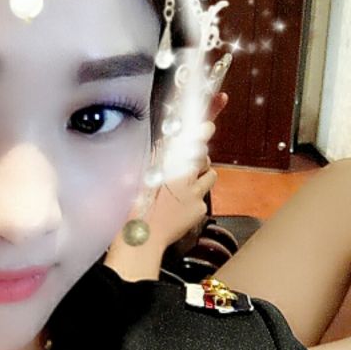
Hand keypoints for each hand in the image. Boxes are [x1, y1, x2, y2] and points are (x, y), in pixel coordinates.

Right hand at [104, 93, 228, 281]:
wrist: (143, 237)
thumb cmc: (135, 207)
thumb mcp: (140, 177)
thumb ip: (155, 159)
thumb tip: (164, 145)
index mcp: (169, 165)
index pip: (192, 140)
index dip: (204, 127)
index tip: (215, 111)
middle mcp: (185, 176)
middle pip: (202, 157)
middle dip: (198, 157)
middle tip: (184, 166)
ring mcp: (196, 193)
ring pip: (210, 176)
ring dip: (200, 177)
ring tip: (183, 188)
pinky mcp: (200, 209)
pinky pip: (203, 198)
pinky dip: (195, 200)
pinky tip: (179, 208)